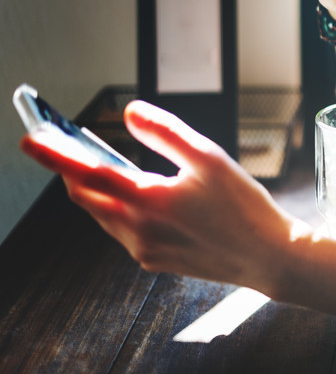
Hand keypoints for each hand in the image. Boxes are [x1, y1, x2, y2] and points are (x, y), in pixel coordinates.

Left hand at [20, 100, 307, 295]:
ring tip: (102, 168)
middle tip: (65, 149)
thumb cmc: (244, 208)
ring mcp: (143, 249)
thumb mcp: (210, 157)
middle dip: (72, 172)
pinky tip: (139, 198)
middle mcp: (137, 229)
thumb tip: (131, 113)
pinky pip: (122, 232)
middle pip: (85, 197)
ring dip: (96, 192)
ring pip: (103, 215)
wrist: (267, 258)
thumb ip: (166, 132)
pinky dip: (118, 210)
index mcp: (148, 200)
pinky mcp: (154, 261)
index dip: (54, 155)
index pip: (87, 173)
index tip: (30, 140)